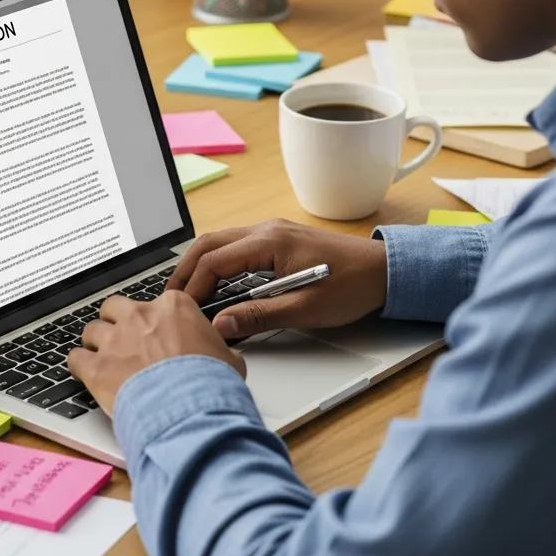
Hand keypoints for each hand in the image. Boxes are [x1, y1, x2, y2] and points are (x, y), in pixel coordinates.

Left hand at [67, 292, 244, 414]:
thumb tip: (223, 354)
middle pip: (115, 307)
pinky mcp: (96, 368)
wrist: (189, 408)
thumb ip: (216, 348)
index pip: (156, 302)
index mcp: (173, 307)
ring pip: (91, 329)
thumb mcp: (227, 358)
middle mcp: (141, 317)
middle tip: (122, 338)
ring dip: (95, 342)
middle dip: (116, 321)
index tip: (154, 331)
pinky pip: (74, 358)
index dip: (153, 319)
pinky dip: (77, 365)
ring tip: (101, 357)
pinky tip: (82, 372)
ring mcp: (116, 340)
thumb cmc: (210, 383)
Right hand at [167, 218, 387, 339]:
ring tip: (187, 295)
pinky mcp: (278, 241)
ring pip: (221, 242)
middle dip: (186, 271)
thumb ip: (259, 316)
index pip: (215, 259)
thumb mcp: (306, 309)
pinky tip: (216, 286)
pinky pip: (237, 247)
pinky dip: (219, 264)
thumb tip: (221, 326)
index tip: (183, 311)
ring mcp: (272, 232)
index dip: (194, 286)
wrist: (385, 270)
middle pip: (210, 244)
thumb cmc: (352, 286)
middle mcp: (267, 230)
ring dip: (201, 266)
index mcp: (271, 241)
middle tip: (170, 300)